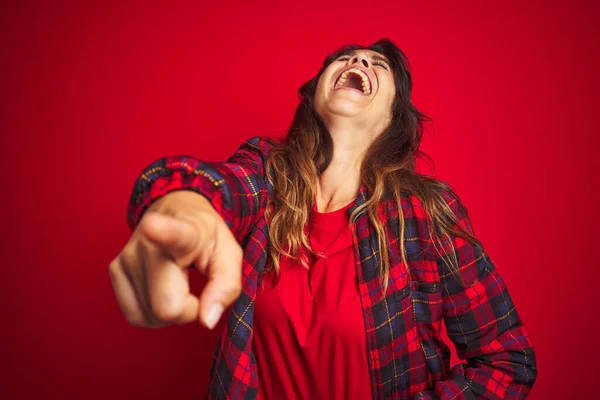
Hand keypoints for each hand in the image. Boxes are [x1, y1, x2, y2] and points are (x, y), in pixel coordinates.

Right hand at [109, 190, 242, 328]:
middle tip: (193, 289)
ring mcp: (128, 257)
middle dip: (188, 310)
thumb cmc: (206, 238)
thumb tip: (206, 320)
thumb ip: (226, 287)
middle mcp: (149, 243)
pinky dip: (154, 315)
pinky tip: (161, 292)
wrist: (175, 212)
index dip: (161, 232)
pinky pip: (136, 316)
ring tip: (177, 284)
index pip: (173, 233)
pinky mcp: (115, 271)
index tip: (152, 226)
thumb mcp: (229, 255)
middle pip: (167, 308)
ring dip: (171, 312)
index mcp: (185, 232)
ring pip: (151, 317)